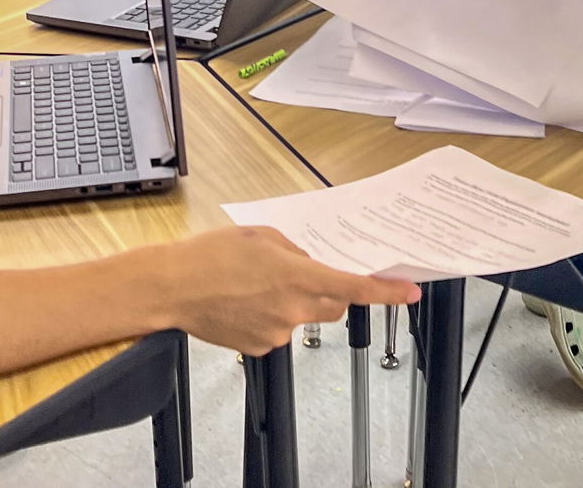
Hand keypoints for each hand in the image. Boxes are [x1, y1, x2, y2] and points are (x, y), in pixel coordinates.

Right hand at [160, 228, 418, 356]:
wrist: (173, 287)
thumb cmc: (211, 255)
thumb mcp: (261, 234)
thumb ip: (295, 248)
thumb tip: (310, 262)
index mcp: (296, 275)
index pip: (353, 287)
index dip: (386, 292)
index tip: (410, 291)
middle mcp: (291, 308)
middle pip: (334, 304)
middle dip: (330, 289)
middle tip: (303, 271)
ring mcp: (277, 332)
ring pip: (304, 316)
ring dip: (293, 301)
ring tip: (256, 284)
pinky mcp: (260, 347)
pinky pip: (280, 329)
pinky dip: (271, 315)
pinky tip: (245, 301)